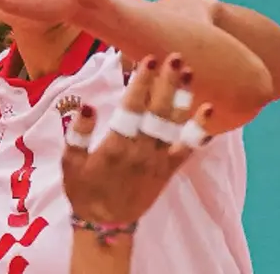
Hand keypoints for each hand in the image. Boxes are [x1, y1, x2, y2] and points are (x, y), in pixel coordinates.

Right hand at [62, 53, 210, 225]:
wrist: (106, 222)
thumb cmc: (84, 188)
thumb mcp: (70, 162)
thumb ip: (79, 134)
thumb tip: (87, 105)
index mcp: (116, 147)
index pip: (132, 108)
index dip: (141, 83)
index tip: (148, 60)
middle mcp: (142, 151)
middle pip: (158, 112)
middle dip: (167, 83)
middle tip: (175, 58)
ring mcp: (159, 161)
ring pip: (175, 125)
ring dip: (184, 98)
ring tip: (190, 73)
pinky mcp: (169, 169)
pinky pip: (189, 148)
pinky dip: (199, 129)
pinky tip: (209, 110)